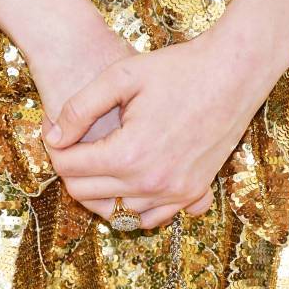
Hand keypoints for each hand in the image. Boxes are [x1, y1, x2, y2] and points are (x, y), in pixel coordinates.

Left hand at [43, 28, 288, 228]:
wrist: (235, 75)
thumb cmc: (179, 70)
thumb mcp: (121, 76)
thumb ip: (79, 108)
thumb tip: (54, 138)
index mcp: (128, 154)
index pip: (68, 168)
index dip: (57, 150)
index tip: (59, 135)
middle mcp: (149, 183)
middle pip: (86, 194)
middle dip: (74, 171)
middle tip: (78, 148)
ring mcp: (172, 193)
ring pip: (115, 210)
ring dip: (102, 190)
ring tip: (105, 160)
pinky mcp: (190, 194)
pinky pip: (150, 218)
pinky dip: (133, 206)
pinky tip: (131, 181)